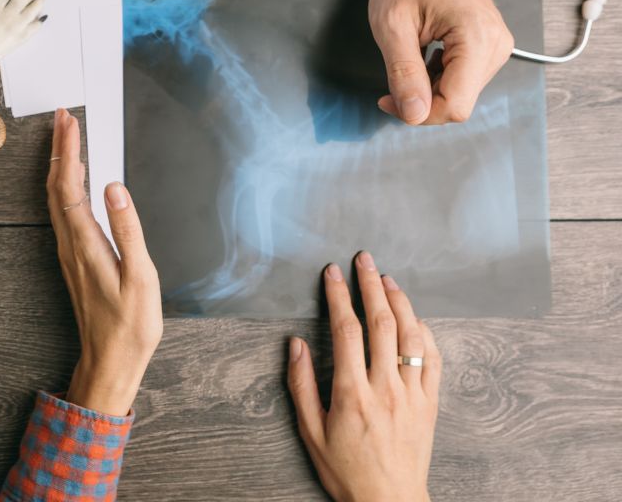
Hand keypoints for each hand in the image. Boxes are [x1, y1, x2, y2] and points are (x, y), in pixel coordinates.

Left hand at [46, 108, 162, 415]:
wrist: (110, 360)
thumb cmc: (131, 325)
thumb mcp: (140, 277)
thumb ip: (127, 230)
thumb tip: (114, 188)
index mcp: (85, 243)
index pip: (70, 185)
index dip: (68, 150)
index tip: (69, 121)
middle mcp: (70, 244)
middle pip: (57, 186)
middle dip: (59, 148)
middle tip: (63, 117)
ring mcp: (69, 252)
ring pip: (56, 198)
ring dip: (60, 165)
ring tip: (66, 139)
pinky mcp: (74, 259)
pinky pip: (62, 212)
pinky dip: (64, 187)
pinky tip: (73, 182)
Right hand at [288, 252, 440, 501]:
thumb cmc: (346, 470)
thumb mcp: (311, 432)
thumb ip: (302, 386)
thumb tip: (296, 345)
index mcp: (352, 393)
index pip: (346, 330)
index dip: (338, 296)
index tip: (332, 273)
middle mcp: (386, 388)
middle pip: (381, 323)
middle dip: (370, 285)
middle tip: (363, 259)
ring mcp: (413, 395)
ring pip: (411, 336)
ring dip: (400, 301)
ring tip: (388, 279)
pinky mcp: (431, 404)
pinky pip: (434, 360)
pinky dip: (425, 333)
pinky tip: (415, 318)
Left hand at [375, 0, 513, 125]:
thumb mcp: (393, 26)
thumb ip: (404, 73)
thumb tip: (413, 116)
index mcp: (477, 40)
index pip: (456, 106)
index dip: (419, 113)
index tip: (387, 98)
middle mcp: (497, 47)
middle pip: (459, 103)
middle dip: (421, 102)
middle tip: (390, 83)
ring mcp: (498, 48)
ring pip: (460, 95)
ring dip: (428, 90)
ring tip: (407, 59)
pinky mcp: (490, 47)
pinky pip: (464, 80)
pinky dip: (438, 80)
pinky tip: (421, 58)